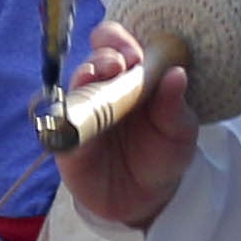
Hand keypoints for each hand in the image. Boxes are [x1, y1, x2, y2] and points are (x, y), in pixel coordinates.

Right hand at [54, 20, 200, 231]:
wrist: (147, 199)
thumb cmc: (163, 154)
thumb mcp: (179, 131)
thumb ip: (175, 105)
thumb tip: (177, 73)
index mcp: (130, 76)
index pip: (116, 44)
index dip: (119, 41)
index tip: (135, 54)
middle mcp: (102, 87)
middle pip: (93, 59)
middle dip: (103, 56)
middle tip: (117, 65)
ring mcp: (82, 111)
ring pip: (75, 86)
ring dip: (84, 78)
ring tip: (95, 79)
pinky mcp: (67, 140)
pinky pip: (61, 123)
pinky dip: (66, 116)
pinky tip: (75, 115)